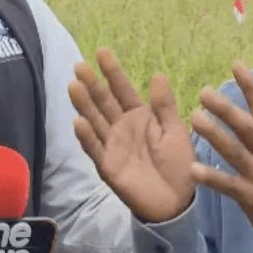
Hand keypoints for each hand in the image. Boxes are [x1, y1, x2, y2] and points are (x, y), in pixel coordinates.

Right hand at [69, 49, 195, 223]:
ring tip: (73, 86)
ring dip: (84, 105)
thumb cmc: (179, 164)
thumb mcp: (175, 130)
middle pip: (104, 102)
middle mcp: (122, 127)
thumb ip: (164, 105)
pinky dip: (87, 136)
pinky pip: (95, 148)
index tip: (101, 51)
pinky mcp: (107, 166)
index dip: (113, 71)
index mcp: (140, 116)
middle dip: (92, 84)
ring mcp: (112, 146)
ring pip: (95, 121)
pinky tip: (78, 121)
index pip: (123, 89)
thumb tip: (157, 74)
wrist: (177, 201)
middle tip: (79, 65)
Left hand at [188, 63, 252, 251]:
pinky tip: (194, 170)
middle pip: (247, 126)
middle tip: (205, 92)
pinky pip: (230, 186)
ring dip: (215, 134)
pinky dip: (212, 177)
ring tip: (195, 119)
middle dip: (226, 108)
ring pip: (236, 151)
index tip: (236, 65)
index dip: (250, 86)